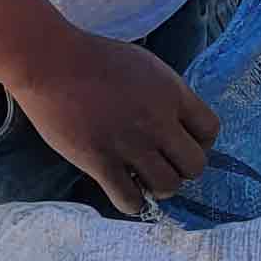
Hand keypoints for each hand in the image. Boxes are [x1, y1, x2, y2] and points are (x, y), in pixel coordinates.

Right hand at [5, 20, 219, 219]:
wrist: (50, 63)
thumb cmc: (94, 58)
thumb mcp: (145, 66)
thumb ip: (166, 93)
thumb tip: (177, 121)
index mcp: (171, 93)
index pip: (210, 130)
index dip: (200, 143)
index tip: (182, 144)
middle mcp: (157, 121)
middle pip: (195, 165)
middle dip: (181, 169)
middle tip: (162, 164)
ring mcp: (130, 144)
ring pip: (168, 186)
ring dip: (158, 187)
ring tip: (142, 179)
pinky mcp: (100, 162)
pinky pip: (129, 200)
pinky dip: (131, 202)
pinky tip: (123, 190)